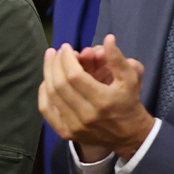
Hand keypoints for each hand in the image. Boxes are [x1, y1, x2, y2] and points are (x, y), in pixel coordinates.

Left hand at [38, 35, 151, 161]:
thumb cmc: (128, 102)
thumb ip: (118, 58)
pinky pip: (47, 110)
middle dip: (54, 63)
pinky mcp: (66, 133)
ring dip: (47, 74)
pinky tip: (46, 80)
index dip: (66, 58)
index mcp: (102, 100)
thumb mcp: (130, 79)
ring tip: (50, 60)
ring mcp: (74, 126)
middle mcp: (86, 115)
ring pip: (51, 95)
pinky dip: (43, 93)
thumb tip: (107, 38)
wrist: (128, 135)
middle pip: (59, 84)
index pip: (74, 75)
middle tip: (55, 51)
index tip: (66, 47)